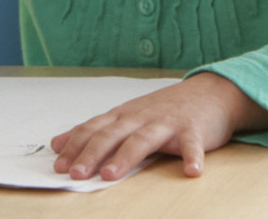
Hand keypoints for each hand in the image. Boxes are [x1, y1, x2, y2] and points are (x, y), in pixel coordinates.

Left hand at [49, 72, 267, 180]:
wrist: (210, 92)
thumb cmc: (164, 109)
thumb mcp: (126, 116)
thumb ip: (95, 131)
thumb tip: (57, 144)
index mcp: (123, 116)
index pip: (93, 130)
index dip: (74, 146)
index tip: (58, 165)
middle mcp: (141, 117)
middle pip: (112, 135)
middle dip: (91, 154)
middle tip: (76, 174)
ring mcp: (167, 123)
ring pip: (142, 140)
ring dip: (126, 157)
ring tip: (111, 175)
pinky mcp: (193, 130)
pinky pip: (192, 145)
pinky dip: (192, 157)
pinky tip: (192, 171)